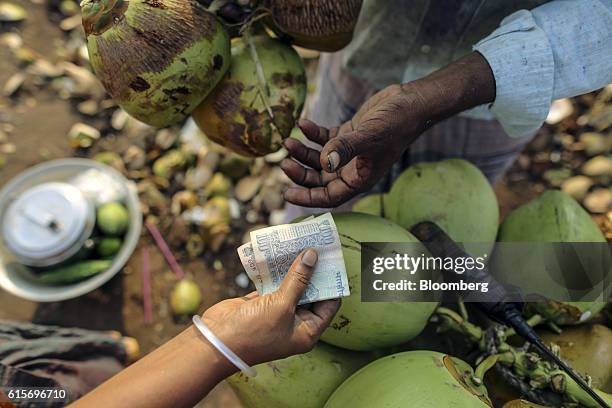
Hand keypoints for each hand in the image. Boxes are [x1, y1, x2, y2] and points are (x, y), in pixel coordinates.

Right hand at [201, 249, 339, 366]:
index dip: (332, 283)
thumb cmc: (253, 332)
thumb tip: (312, 256)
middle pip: (310, 292)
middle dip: (312, 271)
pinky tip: (278, 253)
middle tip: (316, 247)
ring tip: (300, 245)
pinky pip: (273, 283)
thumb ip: (298, 280)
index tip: (332, 260)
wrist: (216, 342)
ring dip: (293, 268)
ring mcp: (277, 312)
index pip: (329, 304)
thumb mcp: (281, 305)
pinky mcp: (260, 302)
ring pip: (290, 285)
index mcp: (307, 331)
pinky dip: (275, 270)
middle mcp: (294, 322)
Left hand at [281, 83, 428, 207]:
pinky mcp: (347, 136)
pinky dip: (312, 134)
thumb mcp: (369, 137)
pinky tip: (302, 124)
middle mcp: (352, 170)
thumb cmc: (396, 124)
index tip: (286, 193)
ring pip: (318, 160)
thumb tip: (324, 163)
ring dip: (302, 152)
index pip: (329, 196)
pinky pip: (323, 140)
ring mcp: (348, 153)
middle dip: (300, 173)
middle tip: (284, 162)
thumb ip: (345, 149)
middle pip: (318, 179)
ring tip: (288, 141)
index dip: (307, 197)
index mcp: (359, 179)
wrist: (410, 104)